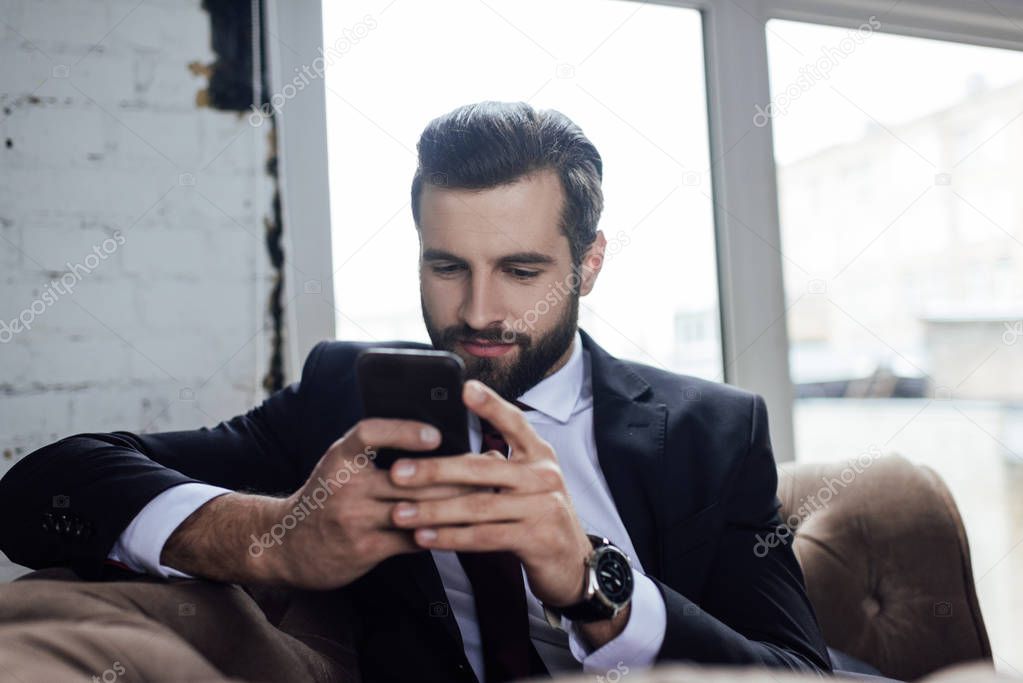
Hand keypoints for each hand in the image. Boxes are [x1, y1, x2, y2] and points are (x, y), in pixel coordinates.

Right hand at [265, 419, 475, 589]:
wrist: (285, 545)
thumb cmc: (325, 498)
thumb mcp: (339, 466)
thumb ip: (374, 453)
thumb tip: (433, 437)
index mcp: (340, 457)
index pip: (369, 433)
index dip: (403, 431)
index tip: (436, 434)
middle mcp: (344, 486)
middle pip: (407, 477)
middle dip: (452, 472)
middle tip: (486, 465)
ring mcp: (354, 519)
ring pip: (416, 509)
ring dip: (455, 503)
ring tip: (485, 494)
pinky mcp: (365, 549)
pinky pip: (412, 538)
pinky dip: (440, 531)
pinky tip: (462, 525)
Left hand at [388, 380, 593, 607]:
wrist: (572, 563)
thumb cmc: (538, 518)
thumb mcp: (526, 484)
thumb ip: (498, 466)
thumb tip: (447, 454)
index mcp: (539, 455)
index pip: (514, 423)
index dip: (491, 405)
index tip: (465, 388)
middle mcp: (544, 475)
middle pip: (481, 468)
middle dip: (434, 470)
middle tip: (398, 473)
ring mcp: (543, 507)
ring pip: (478, 506)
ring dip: (433, 511)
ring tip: (400, 513)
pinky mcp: (537, 538)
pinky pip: (485, 536)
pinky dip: (451, 538)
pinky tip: (425, 538)